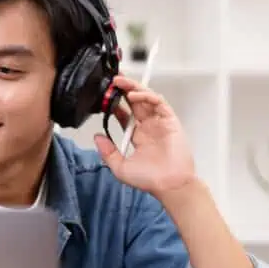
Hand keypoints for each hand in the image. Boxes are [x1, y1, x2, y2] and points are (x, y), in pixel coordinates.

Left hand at [93, 75, 197, 198]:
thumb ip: (107, 152)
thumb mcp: (120, 167)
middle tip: (112, 81)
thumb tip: (97, 137)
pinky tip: (134, 96)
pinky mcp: (171, 121)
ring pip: (147, 99)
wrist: (169, 185)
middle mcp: (149, 127)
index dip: (115, 105)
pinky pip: (159, 103)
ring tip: (120, 83)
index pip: (125, 115)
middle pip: (135, 102)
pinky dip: (147, 96)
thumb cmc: (150, 180)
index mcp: (138, 136)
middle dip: (124, 89)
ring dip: (134, 88)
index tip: (103, 98)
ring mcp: (160, 123)